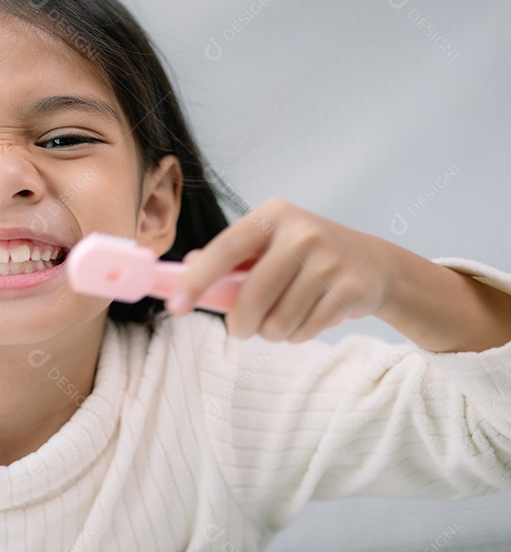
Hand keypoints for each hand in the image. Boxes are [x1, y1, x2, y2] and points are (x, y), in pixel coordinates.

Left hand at [167, 198, 392, 341]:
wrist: (375, 263)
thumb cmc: (306, 255)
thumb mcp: (269, 243)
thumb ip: (230, 257)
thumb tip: (187, 267)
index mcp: (273, 216)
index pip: (225, 249)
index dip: (197, 280)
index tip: (175, 306)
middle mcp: (302, 233)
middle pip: (252, 297)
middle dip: (240, 324)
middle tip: (241, 329)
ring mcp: (329, 261)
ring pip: (278, 322)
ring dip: (273, 332)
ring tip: (284, 318)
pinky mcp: (350, 289)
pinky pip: (304, 331)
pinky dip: (298, 335)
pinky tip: (309, 318)